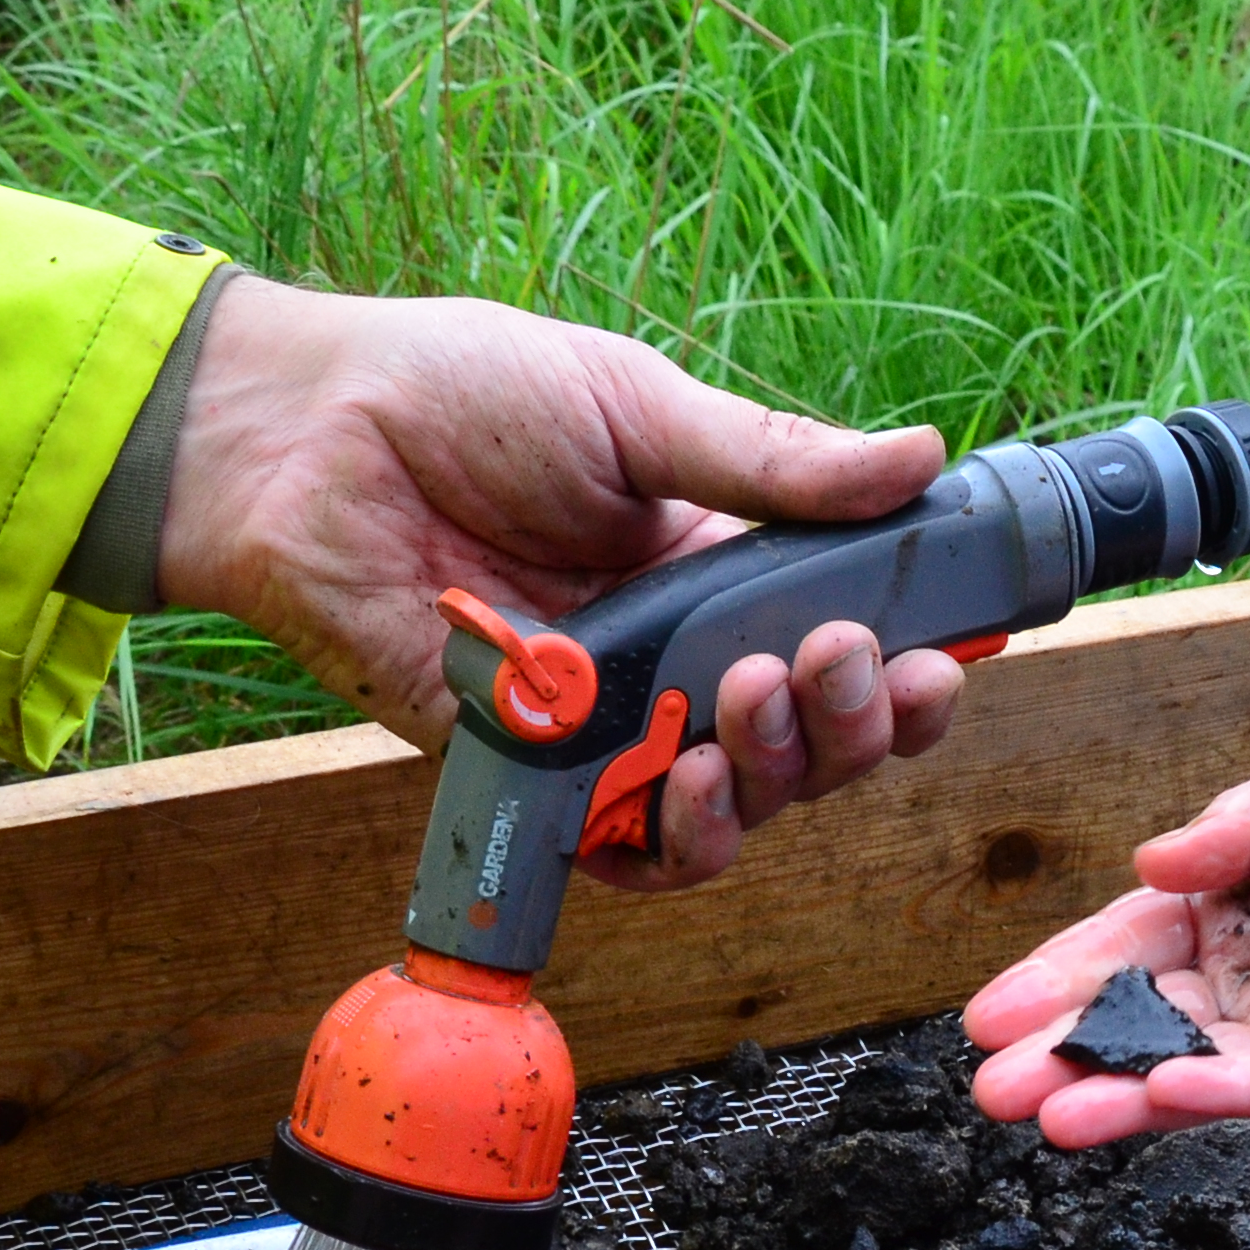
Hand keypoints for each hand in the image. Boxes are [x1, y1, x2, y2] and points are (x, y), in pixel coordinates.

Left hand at [157, 277, 977, 881]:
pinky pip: (632, 850)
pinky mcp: (534, 776)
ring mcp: (610, 728)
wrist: (311, 437)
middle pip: (811, 747)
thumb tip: (921, 458)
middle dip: (851, 723)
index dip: (904, 671)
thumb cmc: (461, 398)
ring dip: (780, 774)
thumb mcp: (636, 407)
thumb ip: (771, 461)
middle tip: (833, 660)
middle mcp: (675, 664)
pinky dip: (685, 836)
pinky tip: (699, 780)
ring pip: (741, 809)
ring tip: (757, 702)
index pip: (842, 649)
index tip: (937, 658)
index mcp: (716, 573)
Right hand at [962, 742, 1249, 1147]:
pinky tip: (1165, 1096)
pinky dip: (1224, 1094)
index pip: (1127, 945)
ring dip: (1120, 1094)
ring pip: (1192, 1071)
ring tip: (1047, 1113)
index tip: (990, 1013)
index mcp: (1234, 909)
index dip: (1059, 976)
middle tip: (990, 1082)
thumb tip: (1155, 861)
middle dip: (1062, 1051)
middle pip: (1139, 1021)